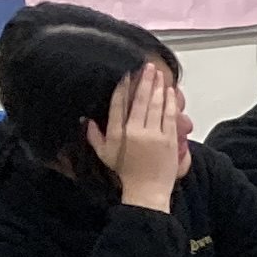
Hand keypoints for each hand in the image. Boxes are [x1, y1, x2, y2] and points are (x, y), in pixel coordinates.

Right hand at [93, 67, 188, 207]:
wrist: (147, 190)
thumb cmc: (126, 172)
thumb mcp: (105, 154)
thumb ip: (94, 136)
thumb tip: (86, 120)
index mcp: (120, 133)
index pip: (120, 105)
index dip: (123, 88)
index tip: (126, 74)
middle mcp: (136, 131)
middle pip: (141, 100)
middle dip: (145, 81)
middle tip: (147, 67)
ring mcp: (155, 135)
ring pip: (157, 105)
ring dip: (158, 88)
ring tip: (159, 74)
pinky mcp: (169, 139)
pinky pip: (170, 116)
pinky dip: (170, 102)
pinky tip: (170, 91)